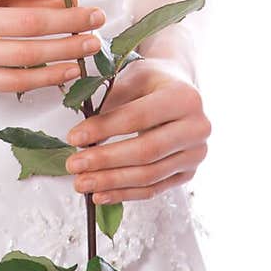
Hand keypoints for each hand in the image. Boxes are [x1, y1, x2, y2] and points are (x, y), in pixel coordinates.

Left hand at [63, 57, 210, 203]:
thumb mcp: (133, 75)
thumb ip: (110, 100)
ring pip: (149, 175)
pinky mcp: (188, 174)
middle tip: (73, 164)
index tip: (74, 137)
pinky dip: (124, 194)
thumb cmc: (152, 80)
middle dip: (105, 160)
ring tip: (81, 182)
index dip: (104, 129)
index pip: (137, 118)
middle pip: (145, 151)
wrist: (179, 89)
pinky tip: (100, 194)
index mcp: (184, 97)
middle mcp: (197, 128)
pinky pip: (154, 189)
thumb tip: (82, 136)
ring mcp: (195, 154)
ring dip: (111, 182)